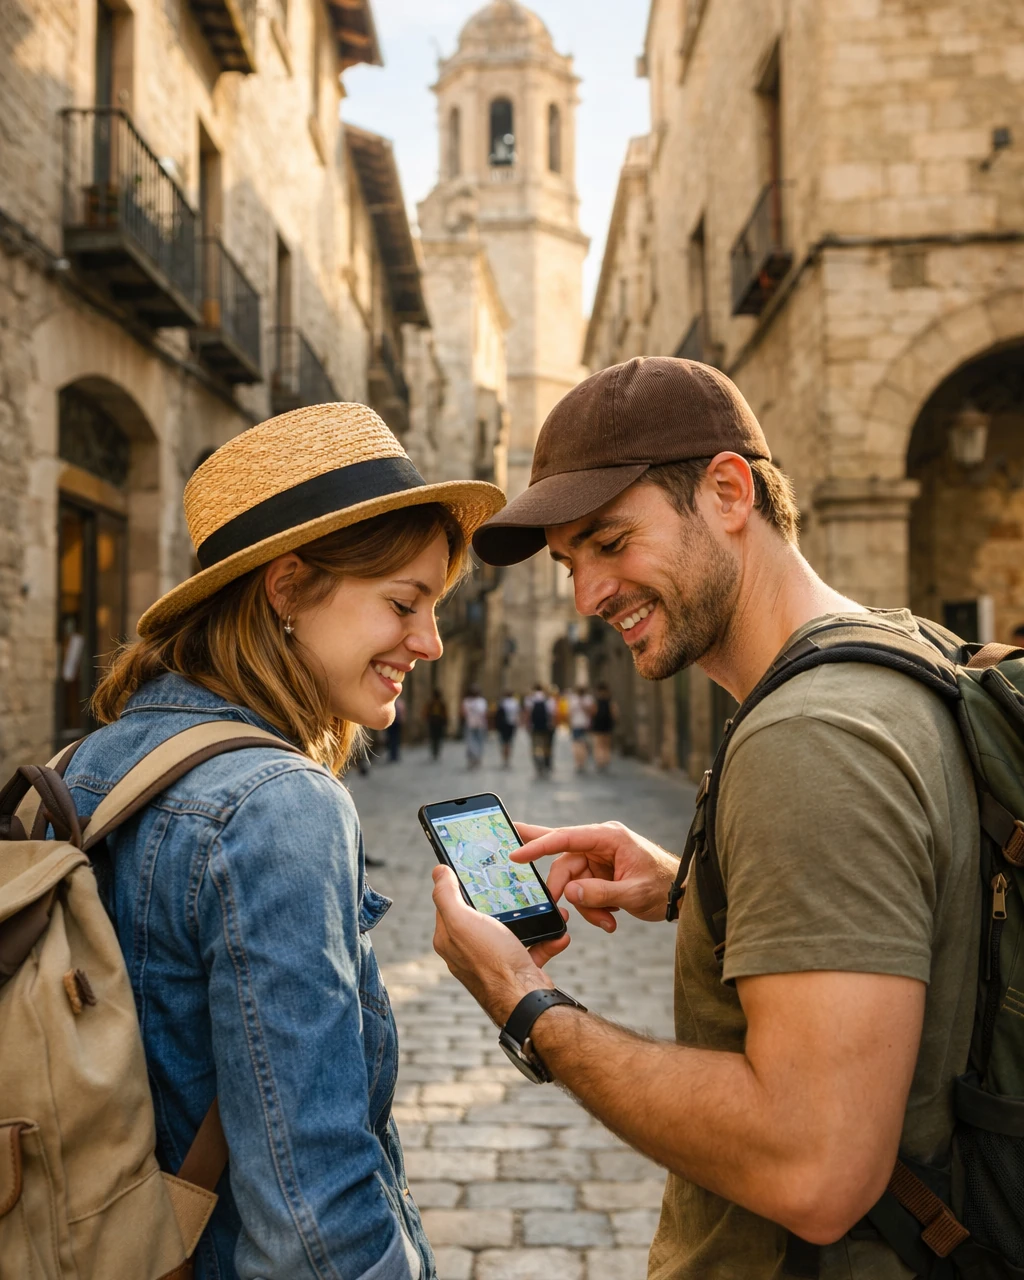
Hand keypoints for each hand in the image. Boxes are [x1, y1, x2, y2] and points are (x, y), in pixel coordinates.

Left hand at [431, 866, 570, 1024]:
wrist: (526, 1001)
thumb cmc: (492, 960)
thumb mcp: (462, 921)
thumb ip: (446, 896)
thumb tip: (438, 872)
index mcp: (450, 938)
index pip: (450, 903)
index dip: (462, 885)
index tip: (479, 870)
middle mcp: (469, 951)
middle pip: (484, 914)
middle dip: (503, 900)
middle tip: (516, 885)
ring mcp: (494, 961)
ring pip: (513, 929)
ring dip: (532, 917)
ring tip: (545, 906)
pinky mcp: (518, 969)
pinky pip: (534, 947)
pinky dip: (547, 939)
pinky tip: (558, 933)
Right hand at [512, 821, 679, 930]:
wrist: (681, 895)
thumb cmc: (664, 885)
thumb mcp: (633, 893)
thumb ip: (600, 892)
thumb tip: (569, 893)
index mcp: (608, 837)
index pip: (565, 837)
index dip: (538, 845)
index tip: (514, 854)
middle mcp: (599, 843)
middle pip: (564, 863)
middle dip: (564, 890)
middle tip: (558, 910)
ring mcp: (598, 859)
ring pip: (573, 883)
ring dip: (586, 907)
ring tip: (607, 922)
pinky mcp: (600, 874)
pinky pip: (583, 892)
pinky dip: (593, 909)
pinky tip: (610, 919)